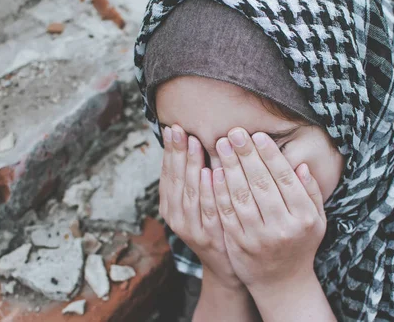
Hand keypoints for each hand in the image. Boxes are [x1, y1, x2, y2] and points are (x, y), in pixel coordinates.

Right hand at [159, 124, 242, 289]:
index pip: (167, 174)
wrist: (226, 265)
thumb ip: (193, 178)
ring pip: (188, 193)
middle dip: (177, 153)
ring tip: (194, 143)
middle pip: (175, 180)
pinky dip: (207, 191)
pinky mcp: (208, 236)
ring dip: (190, 166)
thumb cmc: (214, 225)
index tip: (172, 128)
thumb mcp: (198, 203)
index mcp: (170, 206)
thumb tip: (192, 140)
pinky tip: (209, 173)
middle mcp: (176, 217)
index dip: (168, 151)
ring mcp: (191, 228)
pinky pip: (207, 209)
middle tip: (181, 129)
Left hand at [212, 127, 326, 291]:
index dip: (270, 156)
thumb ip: (310, 192)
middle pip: (261, 184)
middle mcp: (282, 227)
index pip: (284, 179)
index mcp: (304, 218)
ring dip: (229, 168)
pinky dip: (219, 191)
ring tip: (222, 145)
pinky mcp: (238, 244)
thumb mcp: (316, 220)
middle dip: (246, 155)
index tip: (258, 136)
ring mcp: (259, 237)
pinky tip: (212, 172)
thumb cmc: (300, 244)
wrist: (282, 283)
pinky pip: (226, 213)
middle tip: (234, 132)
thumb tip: (300, 165)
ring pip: (241, 196)